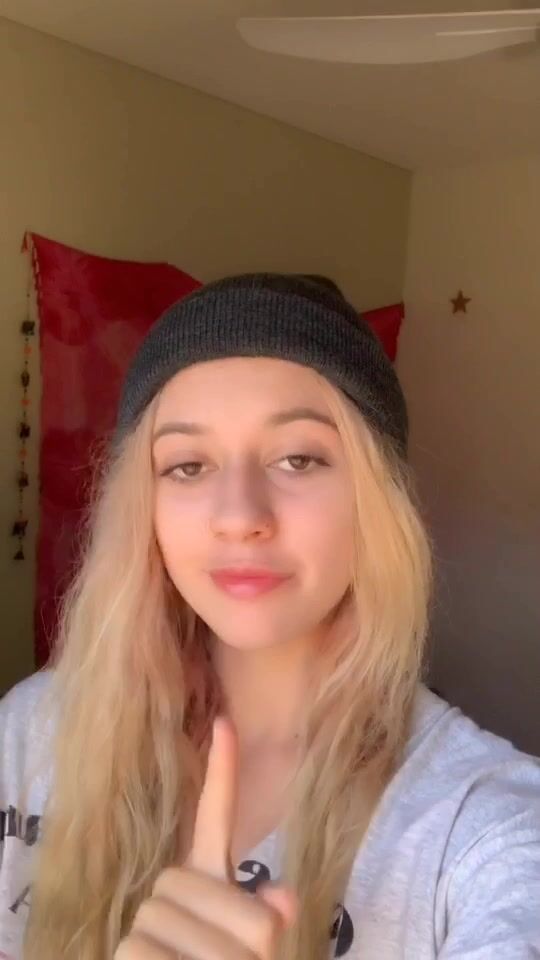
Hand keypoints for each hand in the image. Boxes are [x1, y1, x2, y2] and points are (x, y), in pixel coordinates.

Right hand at [115, 717, 296, 958]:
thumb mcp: (255, 952)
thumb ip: (264, 921)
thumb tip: (285, 898)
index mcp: (210, 879)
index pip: (214, 817)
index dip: (223, 771)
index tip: (225, 721)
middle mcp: (174, 888)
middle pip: (200, 887)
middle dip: (229, 934)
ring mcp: (148, 917)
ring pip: (178, 922)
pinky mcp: (125, 950)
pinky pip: (150, 952)